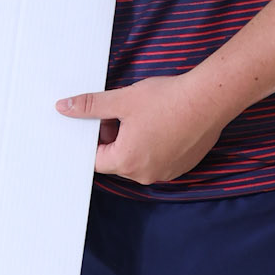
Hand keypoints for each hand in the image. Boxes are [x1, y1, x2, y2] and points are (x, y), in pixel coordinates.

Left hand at [56, 72, 227, 184]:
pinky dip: (154, 145)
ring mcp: (166, 172)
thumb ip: (90, 106)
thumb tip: (65, 107)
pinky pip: (158, 159)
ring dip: (134, 142)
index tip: (99, 122)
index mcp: (127, 162)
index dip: (93, 138)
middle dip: (113, 139)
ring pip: (138, 160)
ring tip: (143, 117)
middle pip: (117, 161)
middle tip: (121, 114)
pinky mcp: (181, 166)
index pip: (96, 159)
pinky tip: (160, 124)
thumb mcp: (122, 100)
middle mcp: (146, 174)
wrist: (209, 99)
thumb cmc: (167, 100)